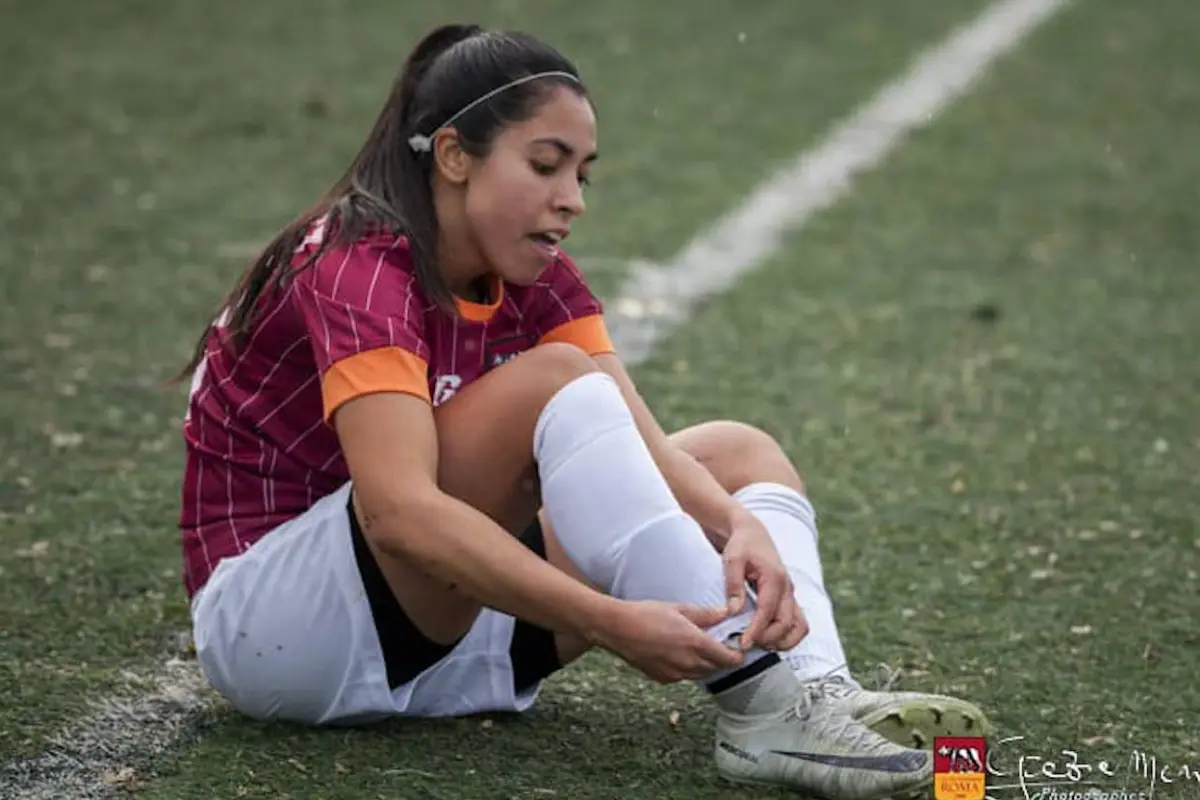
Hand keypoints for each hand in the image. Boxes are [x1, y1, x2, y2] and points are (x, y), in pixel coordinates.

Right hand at [593, 600, 745, 683]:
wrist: (617, 629)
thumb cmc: (646, 614)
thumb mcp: (679, 608)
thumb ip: (706, 614)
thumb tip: (725, 614)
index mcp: (696, 644)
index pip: (729, 659)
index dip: (738, 655)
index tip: (739, 648)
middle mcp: (688, 663)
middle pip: (717, 668)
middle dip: (722, 659)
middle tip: (720, 644)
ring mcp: (675, 674)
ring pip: (701, 674)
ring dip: (706, 664)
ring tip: (699, 647)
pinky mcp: (663, 679)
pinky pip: (684, 676)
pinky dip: (688, 668)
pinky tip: (679, 653)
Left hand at [722, 509, 807, 652]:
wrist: (752, 533)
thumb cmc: (741, 545)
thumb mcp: (732, 559)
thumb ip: (733, 584)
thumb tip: (733, 611)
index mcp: (774, 578)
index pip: (768, 612)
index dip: (757, 631)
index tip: (743, 644)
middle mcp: (787, 588)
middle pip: (786, 623)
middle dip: (767, 638)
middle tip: (746, 644)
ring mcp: (791, 594)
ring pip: (798, 627)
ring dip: (782, 640)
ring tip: (760, 644)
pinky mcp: (789, 598)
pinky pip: (797, 623)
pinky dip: (788, 635)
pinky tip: (769, 639)